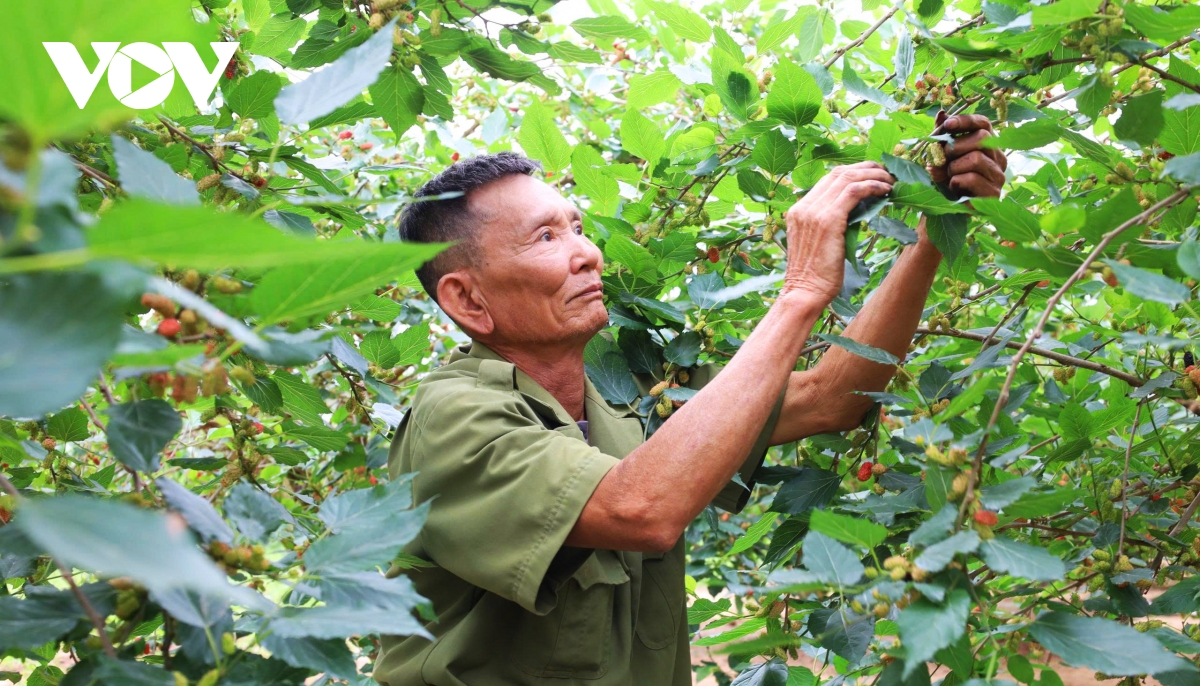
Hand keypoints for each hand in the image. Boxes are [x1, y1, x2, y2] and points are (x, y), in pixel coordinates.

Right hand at [780, 162, 893, 303]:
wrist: (804, 293)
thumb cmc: (814, 277)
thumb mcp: (817, 244)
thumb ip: (829, 225)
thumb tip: (855, 213)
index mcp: (798, 211)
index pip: (827, 180)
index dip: (852, 172)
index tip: (872, 175)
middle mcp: (803, 207)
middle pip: (837, 173)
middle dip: (865, 168)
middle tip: (886, 172)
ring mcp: (814, 212)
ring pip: (847, 178)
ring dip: (873, 175)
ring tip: (890, 180)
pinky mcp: (828, 220)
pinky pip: (854, 192)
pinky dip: (872, 186)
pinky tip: (885, 190)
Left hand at [928, 114, 1007, 198]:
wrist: (943, 209)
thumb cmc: (944, 180)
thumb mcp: (940, 156)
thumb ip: (941, 136)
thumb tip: (941, 114)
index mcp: (988, 145)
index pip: (984, 124)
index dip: (966, 121)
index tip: (948, 125)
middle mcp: (998, 158)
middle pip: (982, 138)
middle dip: (955, 147)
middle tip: (942, 159)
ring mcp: (998, 176)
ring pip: (976, 158)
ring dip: (953, 167)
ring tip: (948, 176)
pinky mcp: (994, 194)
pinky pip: (973, 179)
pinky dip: (956, 182)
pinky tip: (954, 189)